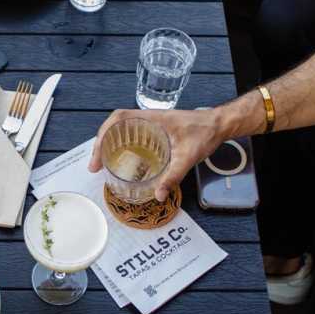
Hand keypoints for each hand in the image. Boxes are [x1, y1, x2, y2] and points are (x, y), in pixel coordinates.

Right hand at [87, 107, 227, 200]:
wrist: (219, 124)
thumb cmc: (205, 133)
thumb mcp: (188, 156)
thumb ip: (173, 176)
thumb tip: (158, 195)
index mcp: (152, 118)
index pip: (118, 118)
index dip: (103, 133)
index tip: (98, 153)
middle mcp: (148, 118)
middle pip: (115, 124)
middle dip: (100, 143)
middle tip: (95, 165)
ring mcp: (151, 123)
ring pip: (121, 129)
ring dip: (108, 143)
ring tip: (101, 162)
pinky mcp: (156, 129)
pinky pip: (131, 134)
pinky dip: (120, 144)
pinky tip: (120, 158)